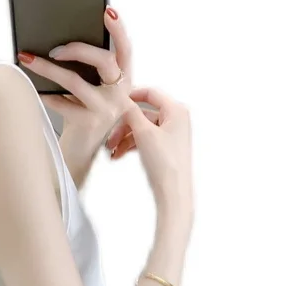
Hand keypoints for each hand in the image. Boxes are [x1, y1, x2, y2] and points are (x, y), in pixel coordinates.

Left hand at [17, 6, 132, 148]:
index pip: (125, 49)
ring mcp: (106, 110)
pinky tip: (35, 90)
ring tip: (29, 60)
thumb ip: (88, 68)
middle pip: (104, 60)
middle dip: (77, 49)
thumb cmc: (84, 112)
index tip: (107, 11)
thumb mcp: (92, 88)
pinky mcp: (89, 123)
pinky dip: (46, 95)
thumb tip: (58, 41)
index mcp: (123, 79)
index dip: (119, 30)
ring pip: (75, 81)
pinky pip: (62, 103)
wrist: (81, 149)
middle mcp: (119, 94)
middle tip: (53, 48)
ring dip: (48, 69)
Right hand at [109, 87, 193, 214]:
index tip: (115, 102)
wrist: (173, 192)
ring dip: (124, 138)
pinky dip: (130, 145)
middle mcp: (176, 120)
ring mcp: (170, 135)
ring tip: (112, 151)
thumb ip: (131, 113)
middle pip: (143, 114)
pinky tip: (118, 155)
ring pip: (141, 129)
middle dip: (123, 125)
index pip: (151, 93)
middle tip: (110, 136)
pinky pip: (144, 140)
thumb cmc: (166, 164)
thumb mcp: (144, 133)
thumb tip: (122, 100)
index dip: (131, 96)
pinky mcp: (165, 148)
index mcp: (176, 110)